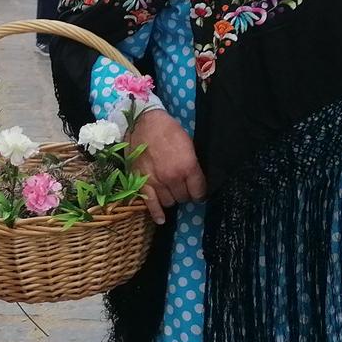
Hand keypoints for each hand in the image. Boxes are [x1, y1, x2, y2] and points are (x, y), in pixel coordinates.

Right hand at [128, 110, 205, 224]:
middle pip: (183, 198)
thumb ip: (193, 164)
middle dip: (185, 194)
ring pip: (169, 202)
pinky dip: (156, 213)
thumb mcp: (189, 144)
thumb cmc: (169, 130)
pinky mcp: (141, 182)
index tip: (198, 192)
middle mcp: (173, 177)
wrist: (144, 122)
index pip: (198, 191)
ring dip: (171, 198)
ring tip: (170, 191)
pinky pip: (150, 204)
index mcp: (188, 166)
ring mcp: (156, 181)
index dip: (200, 193)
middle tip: (182, 188)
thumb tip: (197, 179)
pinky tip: (161, 219)